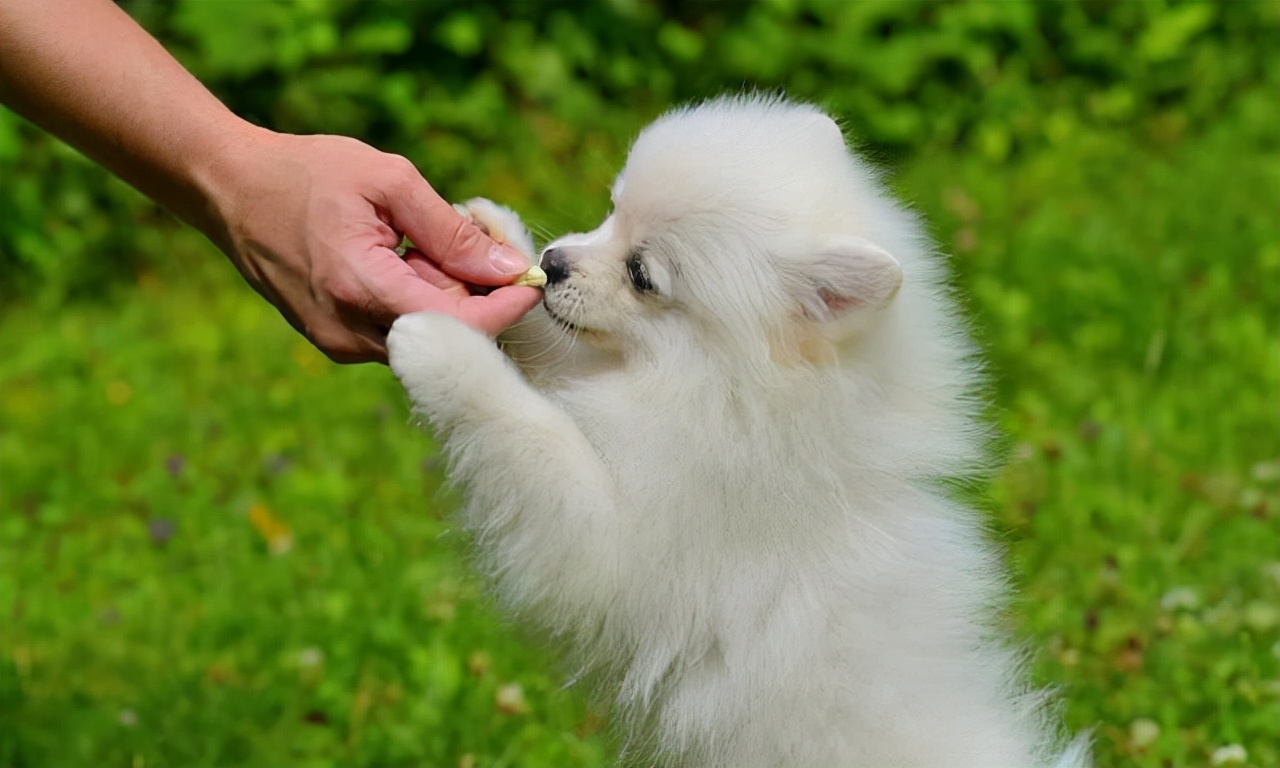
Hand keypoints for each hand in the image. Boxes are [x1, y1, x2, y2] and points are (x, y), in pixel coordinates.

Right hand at [205, 127, 541, 363]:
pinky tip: (396, 260)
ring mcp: (338, 345)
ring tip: (416, 243)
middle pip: (446, 336)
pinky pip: (397, 331)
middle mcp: (349, 333)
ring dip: (439, 296)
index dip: (505, 307)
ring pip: (424, 336)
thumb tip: (509, 267)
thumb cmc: (307, 173)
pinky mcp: (334, 343)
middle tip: (465, 238)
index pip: (460, 326)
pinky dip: (413, 300)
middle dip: (470, 293)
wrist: (229, 189)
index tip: (531, 278)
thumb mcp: (388, 181)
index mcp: (362, 289)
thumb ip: (451, 230)